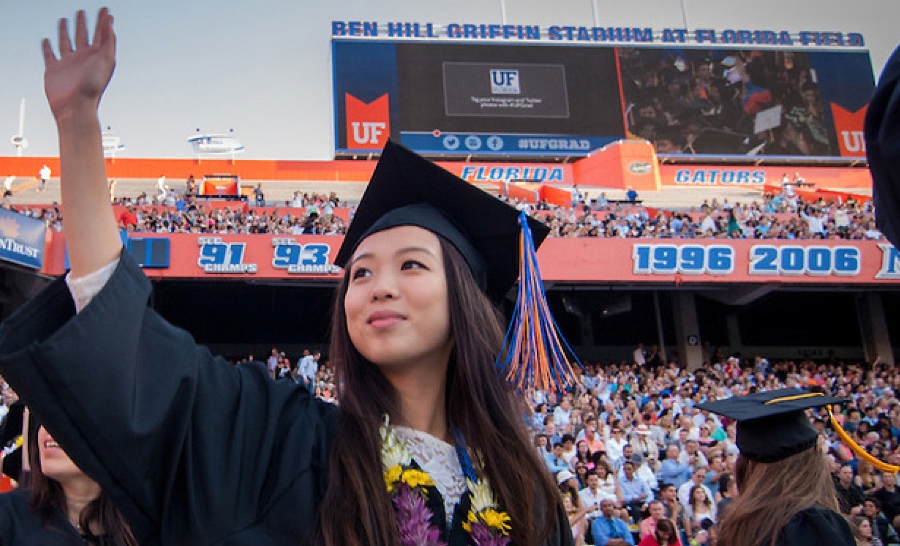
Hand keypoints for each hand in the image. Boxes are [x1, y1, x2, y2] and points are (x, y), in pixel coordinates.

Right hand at [42, 8, 115, 122]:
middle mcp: (83, 58)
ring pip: (66, 42)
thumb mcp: (106, 60)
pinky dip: (47, 47)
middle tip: (82, 11)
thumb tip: (110, 20)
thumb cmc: (93, 87)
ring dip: (65, 31)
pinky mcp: (53, 70)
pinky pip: (49, 54)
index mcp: (97, 56)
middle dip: (83, 23)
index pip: (101, 34)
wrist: (75, 107)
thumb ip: (108, 40)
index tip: (105, 9)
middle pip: (83, 35)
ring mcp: (68, 63)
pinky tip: (46, 40)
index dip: (103, 21)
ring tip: (65, 20)